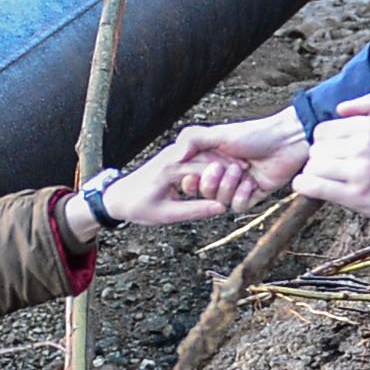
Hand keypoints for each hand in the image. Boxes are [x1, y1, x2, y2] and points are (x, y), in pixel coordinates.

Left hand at [88, 127, 249, 229]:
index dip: (229, 176)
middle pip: (209, 158)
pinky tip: (228, 170)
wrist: (116, 197)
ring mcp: (173, 154)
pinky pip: (198, 156)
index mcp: (171, 169)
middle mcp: (173, 157)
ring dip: (224, 161)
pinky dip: (213, 162)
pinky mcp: (174, 157)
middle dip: (231, 165)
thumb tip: (221, 208)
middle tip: (252, 172)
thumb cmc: (138, 207)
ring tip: (245, 170)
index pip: (206, 170)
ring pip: (205, 154)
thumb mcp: (166, 215)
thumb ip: (195, 210)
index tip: (249, 181)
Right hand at [150, 110, 313, 213]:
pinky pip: (238, 206)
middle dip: (210, 183)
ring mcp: (238, 185)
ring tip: (243, 170)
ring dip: (229, 186)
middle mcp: (223, 173)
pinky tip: (253, 182)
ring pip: (221, 200)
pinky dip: (242, 195)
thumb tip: (175, 156)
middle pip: (204, 192)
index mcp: (212, 159)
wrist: (286, 141)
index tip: (191, 176)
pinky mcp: (253, 195)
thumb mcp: (218, 133)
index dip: (190, 180)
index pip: (190, 178)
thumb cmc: (254, 133)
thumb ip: (192, 140)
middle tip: (221, 168)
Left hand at [291, 96, 369, 230]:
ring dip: (315, 176)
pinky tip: (313, 189)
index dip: (325, 144)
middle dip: (320, 161)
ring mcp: (359, 170)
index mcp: (368, 126)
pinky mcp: (356, 195)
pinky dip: (305, 187)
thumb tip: (340, 108)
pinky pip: (312, 185)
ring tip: (329, 181)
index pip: (321, 130)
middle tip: (335, 171)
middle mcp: (362, 145)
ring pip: (312, 167)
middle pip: (315, 150)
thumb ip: (368, 106)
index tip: (335, 154)